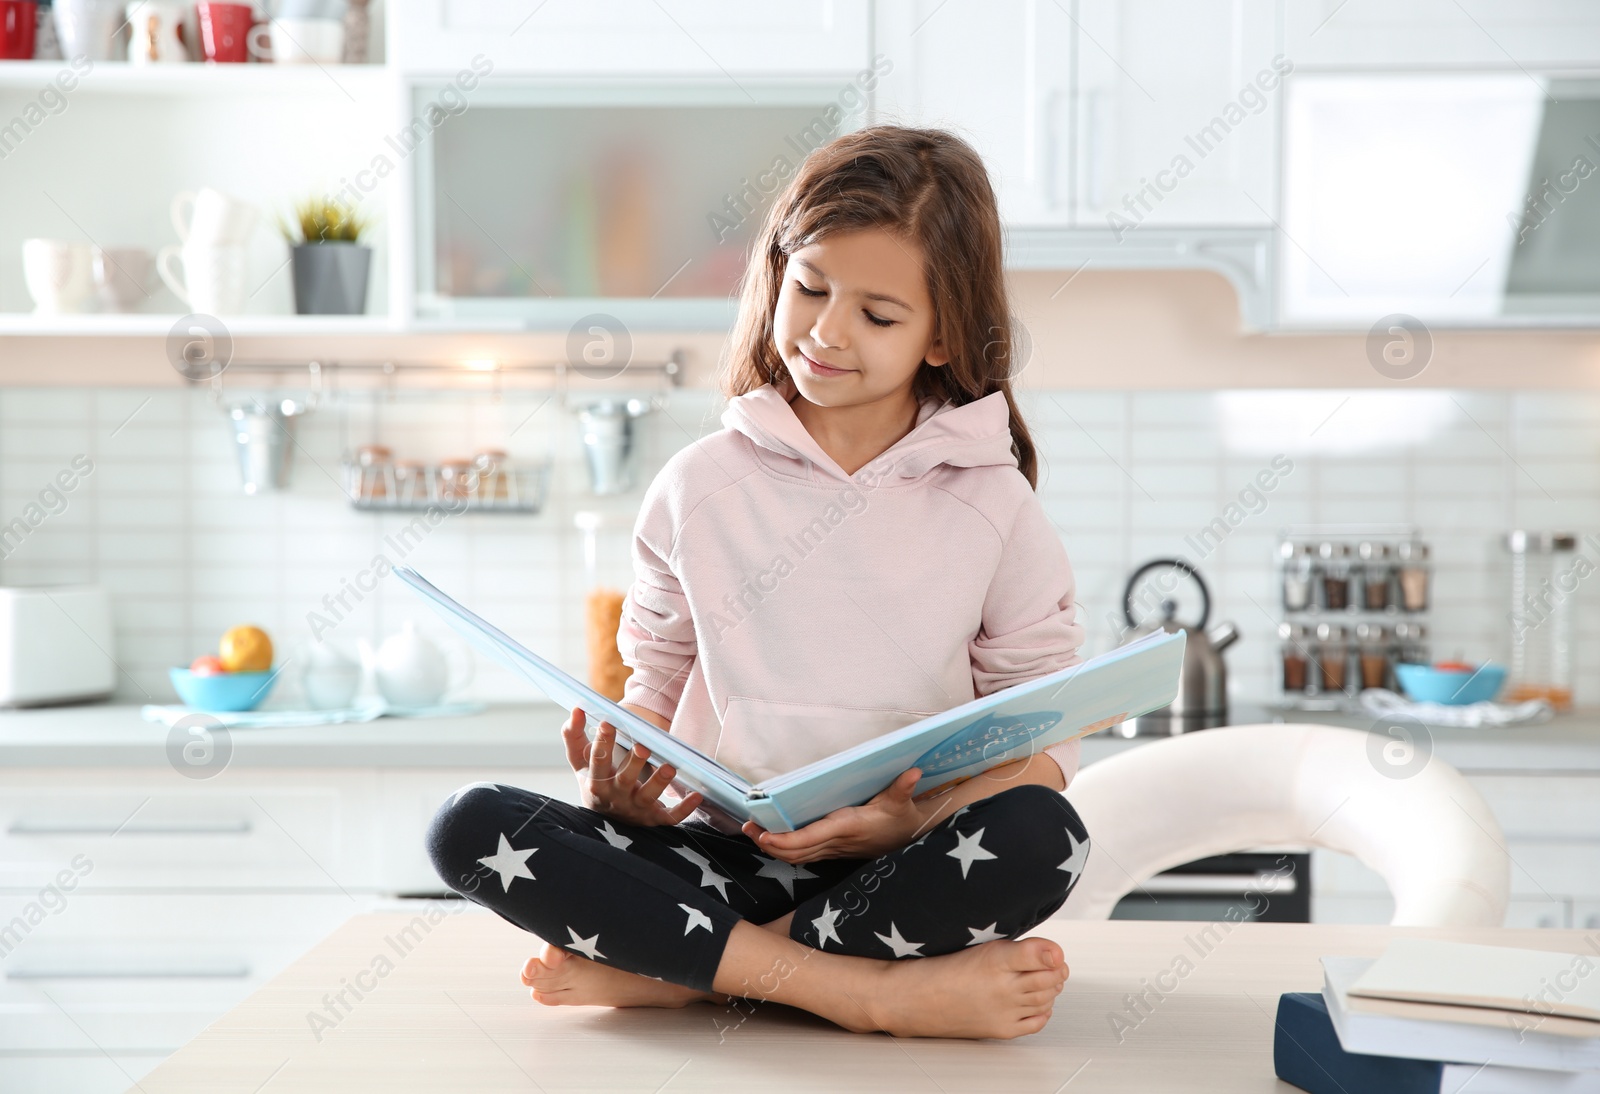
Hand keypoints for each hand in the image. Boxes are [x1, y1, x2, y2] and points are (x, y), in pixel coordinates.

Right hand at [561, 705, 701, 826]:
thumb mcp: (579, 761)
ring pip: (648, 798)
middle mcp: (615, 798)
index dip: (601, 742)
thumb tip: (577, 709)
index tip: (607, 722)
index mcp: (596, 782)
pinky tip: (697, 795)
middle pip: (624, 781)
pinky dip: (684, 809)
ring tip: (670, 766)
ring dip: (659, 783)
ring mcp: (635, 810)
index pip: (597, 762)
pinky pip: (670, 818)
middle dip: (633, 764)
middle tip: (643, 746)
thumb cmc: (594, 779)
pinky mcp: (653, 819)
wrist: (605, 815)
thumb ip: (573, 735)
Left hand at [741, 768, 924, 863]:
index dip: (784, 840)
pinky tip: (772, 840)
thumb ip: (903, 788)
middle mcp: (836, 842)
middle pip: (796, 851)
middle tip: (748, 828)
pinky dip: (785, 850)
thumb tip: (912, 773)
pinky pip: (804, 855)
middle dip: (769, 843)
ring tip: (752, 833)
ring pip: (797, 856)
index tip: (764, 834)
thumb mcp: (901, 802)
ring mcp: (833, 850)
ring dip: (773, 848)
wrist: (909, 839)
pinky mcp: (833, 852)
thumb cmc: (901, 819)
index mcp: (846, 827)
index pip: (809, 838)